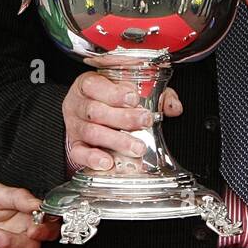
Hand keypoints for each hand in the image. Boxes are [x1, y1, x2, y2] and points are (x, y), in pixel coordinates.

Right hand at [62, 71, 181, 172]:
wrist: (89, 116)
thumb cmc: (110, 101)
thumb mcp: (130, 91)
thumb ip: (154, 95)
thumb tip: (173, 107)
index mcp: (88, 85)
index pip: (95, 85)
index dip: (114, 93)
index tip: (134, 98)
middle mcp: (78, 105)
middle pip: (96, 111)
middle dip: (123, 118)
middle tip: (145, 121)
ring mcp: (74, 126)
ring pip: (92, 132)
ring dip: (116, 140)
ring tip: (137, 147)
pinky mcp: (74, 146)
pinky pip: (79, 153)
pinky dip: (93, 158)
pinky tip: (108, 162)